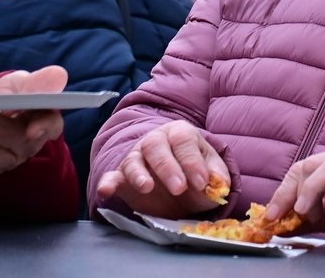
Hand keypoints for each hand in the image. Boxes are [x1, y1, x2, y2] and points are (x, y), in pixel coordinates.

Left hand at [0, 66, 67, 175]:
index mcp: (45, 119)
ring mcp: (9, 159)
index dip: (43, 128)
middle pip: (16, 142)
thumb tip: (58, 75)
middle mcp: (30, 144)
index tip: (32, 130)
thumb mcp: (22, 83)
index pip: (52, 126)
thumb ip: (37, 81)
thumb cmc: (12, 95)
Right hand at [96, 120, 230, 218]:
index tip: (201, 182)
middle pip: (157, 147)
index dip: (193, 162)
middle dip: (168, 167)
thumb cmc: (194, 173)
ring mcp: (137, 158)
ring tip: (146, 187)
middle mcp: (156, 141)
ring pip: (133, 160)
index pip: (184, 141)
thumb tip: (218, 183)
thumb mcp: (210, 172)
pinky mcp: (123, 178)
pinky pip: (112, 177)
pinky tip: (105, 190)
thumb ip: (216, 175)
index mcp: (180, 134)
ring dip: (139, 174)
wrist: (178, 184)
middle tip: (179, 188)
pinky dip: (107, 183)